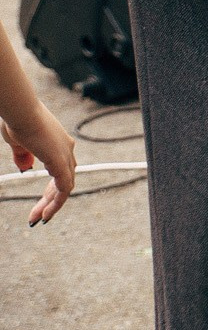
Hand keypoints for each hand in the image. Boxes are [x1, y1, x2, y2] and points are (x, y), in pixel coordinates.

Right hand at [3, 106, 74, 225]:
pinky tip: (46, 213)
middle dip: (50, 200)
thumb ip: (24, 156)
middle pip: (64, 180)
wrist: (21, 111)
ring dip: (52, 205)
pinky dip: (57, 201)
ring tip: (39, 218)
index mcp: (59, 143)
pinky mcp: (60, 161)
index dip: (52, 189)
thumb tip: (26, 168)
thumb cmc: (18, 121)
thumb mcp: (20, 143)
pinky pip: (64, 187)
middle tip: (37, 216)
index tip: (41, 203)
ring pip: (65, 187)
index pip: (61, 171)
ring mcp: (65, 154)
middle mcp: (67, 149)